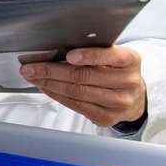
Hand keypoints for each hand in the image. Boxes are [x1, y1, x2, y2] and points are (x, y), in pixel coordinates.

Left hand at [21, 46, 146, 127]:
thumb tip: (57, 48)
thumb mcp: (113, 55)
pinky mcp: (106, 117)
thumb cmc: (116, 71)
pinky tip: (45, 88)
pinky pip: (76, 105)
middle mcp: (128, 82)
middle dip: (52, 71)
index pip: (110, 56)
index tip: (68, 56)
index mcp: (130, 60)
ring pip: (77, 92)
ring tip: (33, 77)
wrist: (134, 98)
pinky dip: (56, 95)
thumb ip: (94, 50)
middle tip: (31, 67)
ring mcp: (118, 102)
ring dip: (49, 84)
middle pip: (84, 76)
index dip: (88, 56)